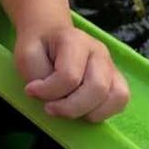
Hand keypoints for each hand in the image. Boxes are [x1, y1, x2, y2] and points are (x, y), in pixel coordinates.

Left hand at [15, 24, 129, 122]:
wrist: (49, 36)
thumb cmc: (39, 49)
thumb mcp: (27, 58)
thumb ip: (38, 78)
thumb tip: (53, 101)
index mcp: (75, 41)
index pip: (69, 76)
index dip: (48, 91)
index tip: (31, 90)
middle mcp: (98, 51)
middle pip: (98, 88)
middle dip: (71, 108)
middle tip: (50, 108)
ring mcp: (110, 64)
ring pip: (116, 96)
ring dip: (90, 112)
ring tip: (70, 109)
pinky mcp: (116, 78)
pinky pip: (121, 100)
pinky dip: (104, 112)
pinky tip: (84, 110)